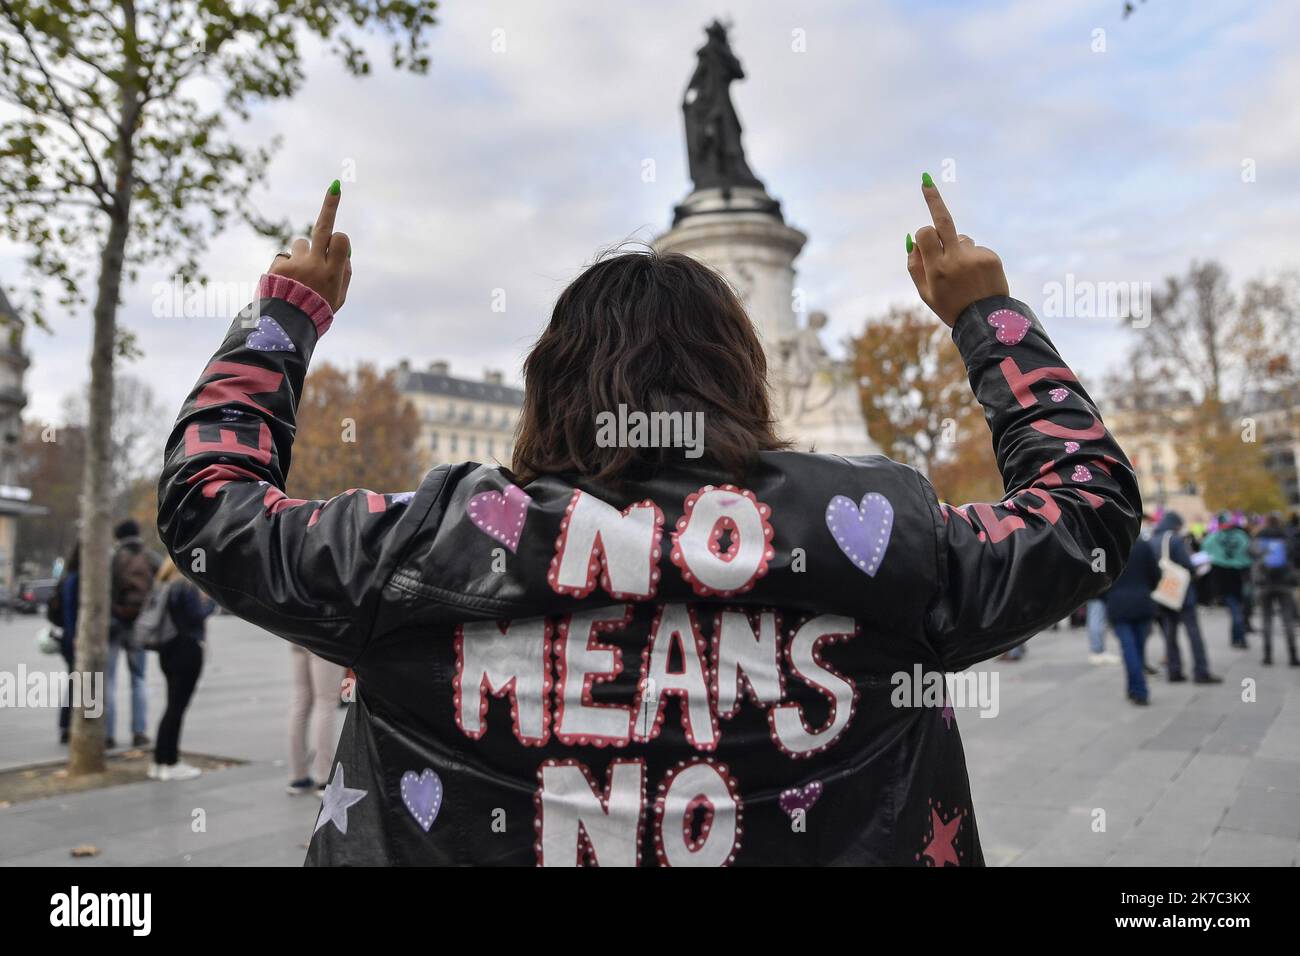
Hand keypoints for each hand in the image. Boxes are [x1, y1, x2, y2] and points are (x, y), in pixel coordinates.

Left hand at [268, 181, 351, 311]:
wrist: (286, 324)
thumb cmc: (317, 310)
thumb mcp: (339, 298)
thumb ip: (344, 274)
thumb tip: (344, 250)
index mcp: (333, 273)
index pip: (340, 240)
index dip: (339, 239)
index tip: (338, 240)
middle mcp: (315, 265)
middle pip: (323, 228)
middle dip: (330, 206)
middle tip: (336, 186)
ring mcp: (296, 264)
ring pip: (301, 243)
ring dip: (302, 254)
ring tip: (300, 276)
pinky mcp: (279, 265)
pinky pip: (285, 256)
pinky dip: (287, 266)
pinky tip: (286, 283)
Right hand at [906, 176, 1007, 326]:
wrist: (987, 320)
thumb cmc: (950, 306)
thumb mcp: (925, 293)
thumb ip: (915, 266)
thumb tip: (912, 239)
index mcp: (937, 269)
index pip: (925, 234)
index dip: (923, 235)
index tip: (921, 230)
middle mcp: (955, 260)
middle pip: (943, 221)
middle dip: (933, 199)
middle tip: (925, 180)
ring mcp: (975, 257)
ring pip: (961, 239)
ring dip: (958, 249)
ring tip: (964, 276)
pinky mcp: (990, 256)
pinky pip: (976, 248)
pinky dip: (973, 258)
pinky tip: (977, 277)